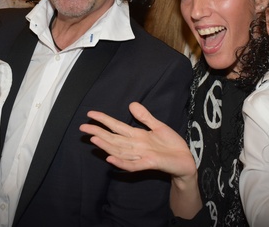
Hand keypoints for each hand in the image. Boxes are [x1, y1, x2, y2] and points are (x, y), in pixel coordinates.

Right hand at [79, 102, 195, 178]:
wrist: (185, 160)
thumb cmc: (171, 145)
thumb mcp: (158, 126)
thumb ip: (144, 117)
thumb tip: (131, 104)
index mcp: (137, 136)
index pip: (116, 126)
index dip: (104, 120)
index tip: (90, 114)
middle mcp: (135, 146)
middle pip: (113, 138)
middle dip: (98, 132)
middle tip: (82, 127)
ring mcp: (141, 156)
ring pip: (119, 151)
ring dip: (106, 146)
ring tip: (93, 138)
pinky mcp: (149, 164)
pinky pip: (132, 165)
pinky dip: (121, 162)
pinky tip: (110, 158)